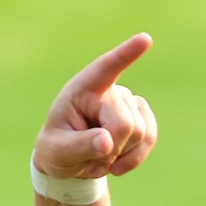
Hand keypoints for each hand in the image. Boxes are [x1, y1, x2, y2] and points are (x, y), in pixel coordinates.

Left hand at [33, 33, 157, 179]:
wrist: (68, 161)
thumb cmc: (56, 150)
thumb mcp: (57, 152)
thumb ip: (79, 146)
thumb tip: (108, 142)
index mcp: (81, 90)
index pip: (104, 70)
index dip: (125, 55)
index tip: (144, 39)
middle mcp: (107, 90)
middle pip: (125, 125)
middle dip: (110, 150)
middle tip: (86, 158)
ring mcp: (127, 101)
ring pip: (140, 133)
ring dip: (118, 156)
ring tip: (96, 157)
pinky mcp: (142, 116)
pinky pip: (150, 138)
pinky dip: (134, 158)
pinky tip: (115, 165)